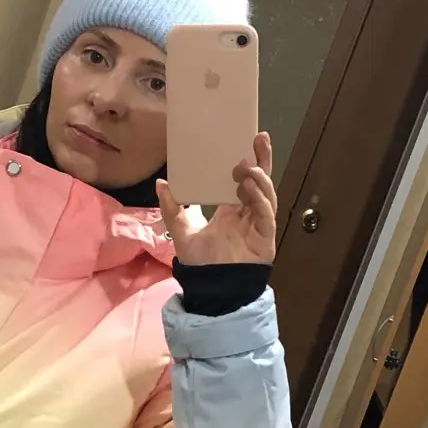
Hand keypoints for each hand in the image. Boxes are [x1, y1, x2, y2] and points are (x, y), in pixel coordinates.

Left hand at [158, 134, 277, 264]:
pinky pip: (266, 214)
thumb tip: (161, 183)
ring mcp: (259, 224)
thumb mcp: (180, 230)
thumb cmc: (200, 262)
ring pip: (266, 194)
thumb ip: (171, 208)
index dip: (247, 161)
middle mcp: (247, 213)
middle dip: (262, 159)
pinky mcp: (265, 236)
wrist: (211, 289)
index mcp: (231, 209)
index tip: (244, 140)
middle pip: (260, 181)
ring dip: (259, 177)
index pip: (243, 179)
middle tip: (259, 138)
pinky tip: (250, 187)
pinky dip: (260, 199)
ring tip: (247, 165)